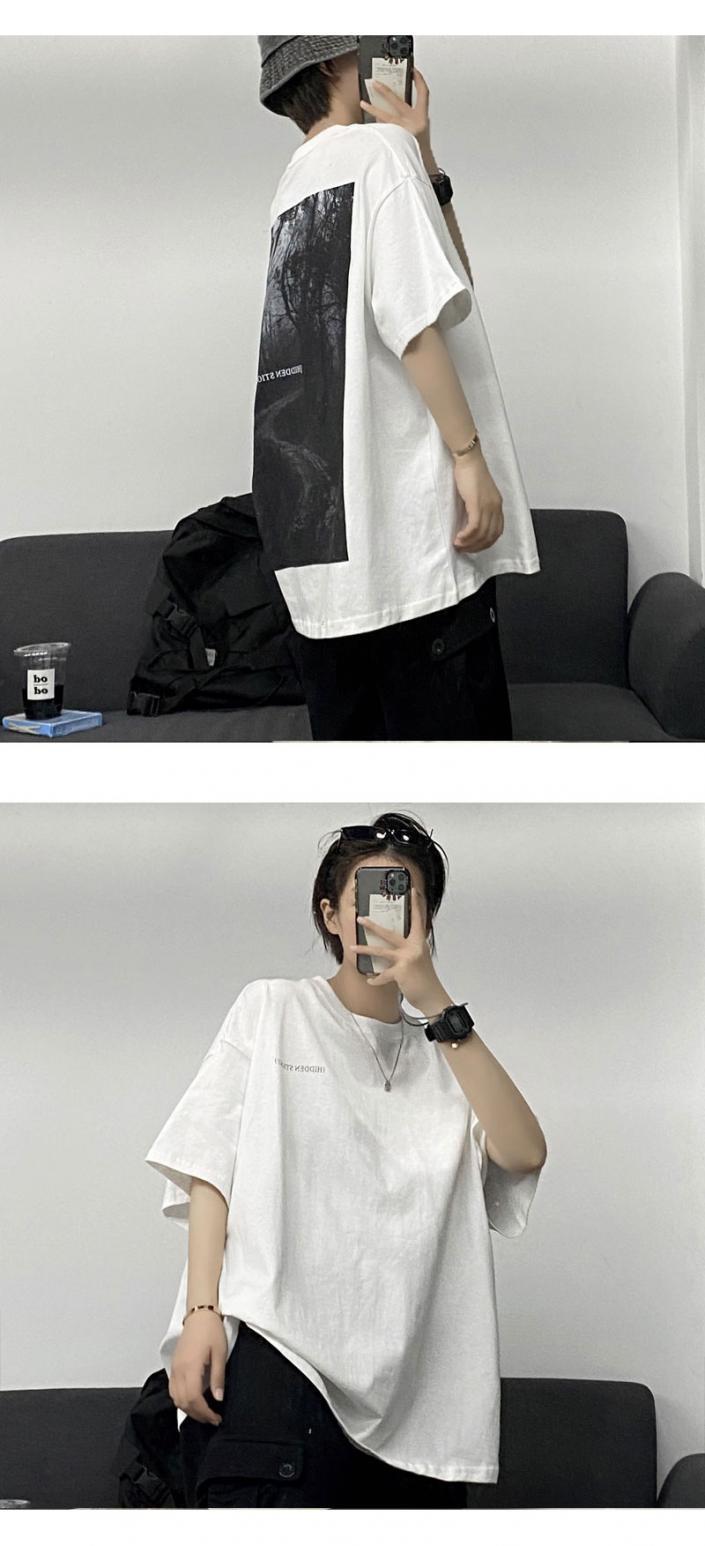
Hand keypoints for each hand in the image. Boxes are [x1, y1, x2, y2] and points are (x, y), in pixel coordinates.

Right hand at [169, 1311, 226, 1425]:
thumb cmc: (211, 1330)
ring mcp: (174, 1368)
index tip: (215, 1418)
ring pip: (176, 1398)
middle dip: (197, 1415)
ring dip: (188, 1409)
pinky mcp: (174, 1366)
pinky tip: (193, 1400)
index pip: (193, 1399)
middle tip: (212, 1419)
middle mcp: (178, 1370)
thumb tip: (218, 1398)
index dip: (204, 1413)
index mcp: (190, 1367)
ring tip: (204, 1412)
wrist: (199, 1315)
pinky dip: (182, 1400)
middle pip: (183, 1402)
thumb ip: (218, 1378)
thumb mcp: (220, 1353)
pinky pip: (173, 1390)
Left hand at [351, 885, 452, 1017]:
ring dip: (365, 949)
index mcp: (420, 942)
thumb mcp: (419, 958)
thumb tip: (393, 944)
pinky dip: (375, 979)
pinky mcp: (402, 971)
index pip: (418, 919)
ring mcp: (408, 958)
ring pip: (381, 951)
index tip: (412, 890)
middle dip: (372, 925)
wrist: (432, 997)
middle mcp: (415, 947)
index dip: (415, 904)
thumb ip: (409, 948)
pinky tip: (370, 980)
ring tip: (352, 947)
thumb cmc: (425, 979)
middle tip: (360, 918)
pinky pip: (383, 975)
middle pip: (389, 933)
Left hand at [360, 63, 430, 148]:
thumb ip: (410, 116)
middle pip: (398, 102)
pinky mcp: (393, 141)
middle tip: (375, 83)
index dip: (419, 80)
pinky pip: (383, 130)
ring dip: (373, 109)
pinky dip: (377, 128)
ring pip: (385, 117)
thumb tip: (393, 103)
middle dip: (385, 91)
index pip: (423, 93)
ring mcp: (402, 132)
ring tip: (363, 103)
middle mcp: (413, 123)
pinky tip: (370, 127)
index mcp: (421, 118)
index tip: (413, 71)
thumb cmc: (419, 148)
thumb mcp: (420, 129)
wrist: (419, 166)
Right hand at [453, 452, 504, 552]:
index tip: (473, 546)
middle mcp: (495, 507)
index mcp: (498, 505)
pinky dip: (466, 536)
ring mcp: (488, 506)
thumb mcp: (478, 493)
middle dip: (476, 546)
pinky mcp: (477, 504)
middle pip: (490, 536)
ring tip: (458, 545)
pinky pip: (474, 527)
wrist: (468, 460)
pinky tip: (458, 538)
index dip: (485, 543)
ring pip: (482, 534)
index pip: (497, 532)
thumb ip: (478, 507)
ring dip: (469, 543)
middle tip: (463, 549)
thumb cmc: (470, 473)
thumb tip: (470, 523)